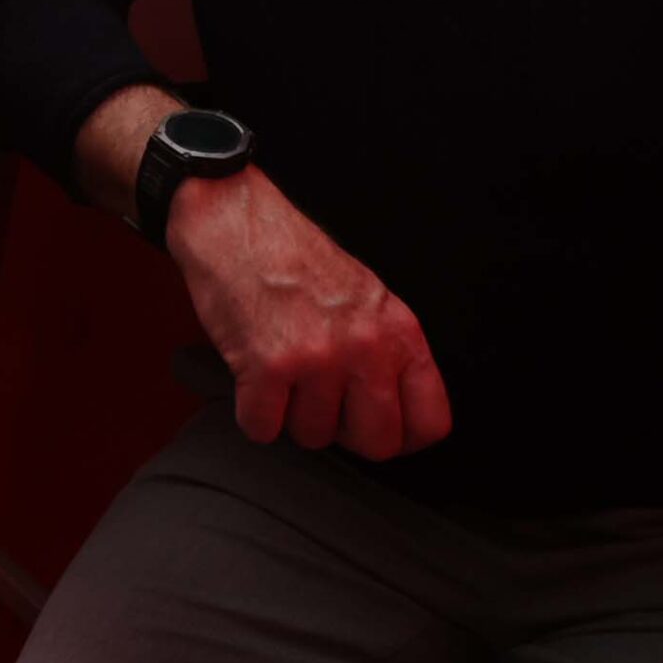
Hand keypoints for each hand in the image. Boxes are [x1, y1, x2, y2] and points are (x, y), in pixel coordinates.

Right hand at [167, 167, 451, 461]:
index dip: (400, 435)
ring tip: (281, 372)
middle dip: (343, 432)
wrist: (233, 219)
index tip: (376, 426)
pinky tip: (252, 376)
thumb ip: (385, 351)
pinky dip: (251, 411)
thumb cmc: (291, 254)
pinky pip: (262, 428)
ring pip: (313, 437)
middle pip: (376, 443)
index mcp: (397, 330)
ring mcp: (317, 358)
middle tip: (322, 402)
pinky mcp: (267, 366)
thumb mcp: (366, 294)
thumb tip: (389, 411)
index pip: (429, 422)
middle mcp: (364, 346)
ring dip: (290, 415)